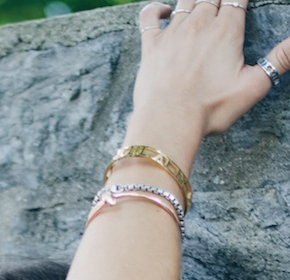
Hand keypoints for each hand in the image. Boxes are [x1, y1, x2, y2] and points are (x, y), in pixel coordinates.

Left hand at [134, 0, 289, 138]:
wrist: (168, 121)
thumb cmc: (210, 109)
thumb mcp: (254, 86)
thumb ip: (279, 60)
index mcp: (227, 29)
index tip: (239, 4)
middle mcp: (200, 22)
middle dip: (219, 0)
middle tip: (221, 10)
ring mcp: (174, 32)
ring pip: (186, 1)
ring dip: (195, 1)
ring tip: (202, 7)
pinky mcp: (152, 45)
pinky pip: (149, 17)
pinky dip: (155, 10)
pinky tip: (162, 12)